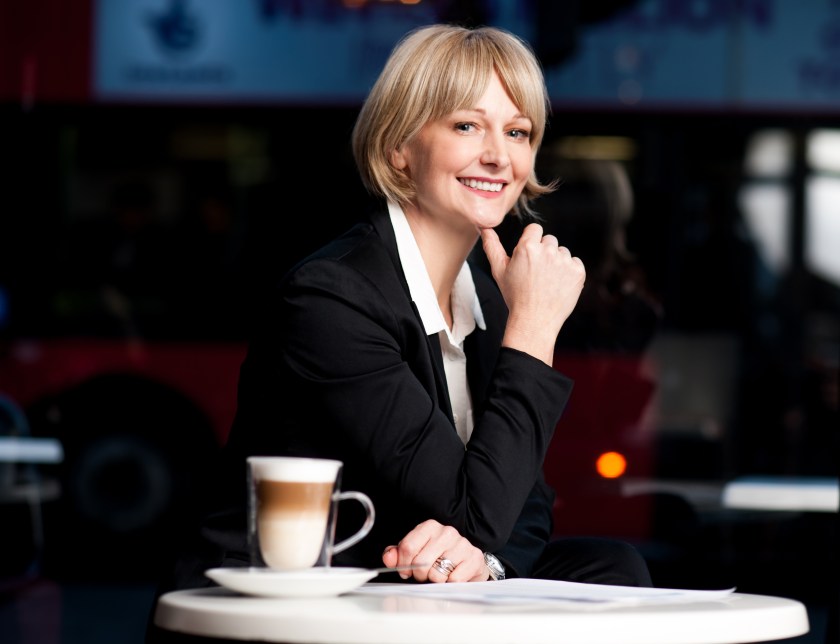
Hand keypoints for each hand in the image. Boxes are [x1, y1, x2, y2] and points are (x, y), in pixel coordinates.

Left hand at [381, 519, 489, 582]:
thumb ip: (398, 554)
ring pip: (437, 573)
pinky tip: (452, 576)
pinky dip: (450, 584)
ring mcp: (461, 544)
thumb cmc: (439, 557)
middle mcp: (446, 532)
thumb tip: (389, 557)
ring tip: (440, 574)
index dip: (403, 565)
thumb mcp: (416, 552)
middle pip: (421, 563)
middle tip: (425, 574)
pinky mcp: (474, 558)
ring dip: (435, 580)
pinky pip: (453, 580)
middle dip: (419, 575)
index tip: (407, 571)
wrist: (468, 562)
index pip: (407, 547)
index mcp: (429, 527)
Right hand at [481, 224, 584, 364]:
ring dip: (556, 262)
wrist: (534, 320)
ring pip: (562, 252)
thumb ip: (492, 246)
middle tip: (536, 273)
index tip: (530, 255)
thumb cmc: (515, 296)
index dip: (531, 241)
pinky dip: (569, 272)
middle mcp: (547, 251)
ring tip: (547, 281)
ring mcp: (564, 261)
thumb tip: (485, 228)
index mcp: (527, 247)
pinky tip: (558, 284)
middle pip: (549, 240)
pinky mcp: (578, 272)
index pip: (535, 228)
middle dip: (543, 252)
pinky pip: (575, 262)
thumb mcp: (499, 271)